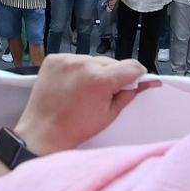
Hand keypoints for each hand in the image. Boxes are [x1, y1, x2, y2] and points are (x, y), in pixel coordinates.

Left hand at [15, 56, 155, 155]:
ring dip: (94, 72)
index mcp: (101, 80)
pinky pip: (75, 59)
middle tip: (103, 93)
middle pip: (112, 63)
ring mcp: (67, 60)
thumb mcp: (110, 114)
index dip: (137, 74)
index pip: (132, 66)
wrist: (43, 132)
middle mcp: (84, 65)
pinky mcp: (54, 59)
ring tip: (84, 91)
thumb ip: (129, 94)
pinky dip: (77, 70)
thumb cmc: (76, 127)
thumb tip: (146, 82)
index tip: (135, 80)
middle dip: (113, 76)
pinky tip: (71, 85)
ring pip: (93, 60)